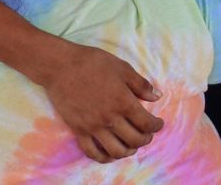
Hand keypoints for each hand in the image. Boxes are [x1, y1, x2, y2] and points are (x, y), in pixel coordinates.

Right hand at [36, 39, 163, 161]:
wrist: (61, 66)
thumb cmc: (93, 63)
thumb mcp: (122, 68)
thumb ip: (141, 84)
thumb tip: (157, 96)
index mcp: (123, 102)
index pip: (146, 123)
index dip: (156, 126)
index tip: (159, 123)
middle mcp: (110, 118)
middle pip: (134, 140)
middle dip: (145, 140)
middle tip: (147, 135)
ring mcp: (93, 127)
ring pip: (116, 151)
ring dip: (128, 151)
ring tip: (131, 146)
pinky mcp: (78, 130)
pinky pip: (92, 152)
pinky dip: (103, 157)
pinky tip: (109, 153)